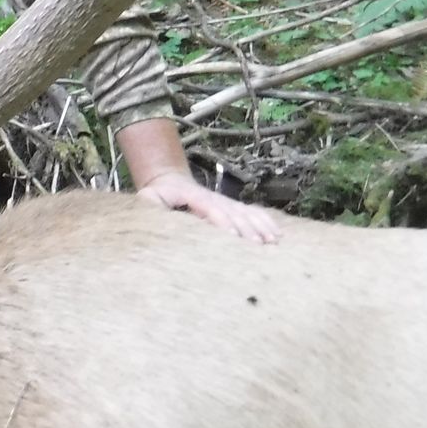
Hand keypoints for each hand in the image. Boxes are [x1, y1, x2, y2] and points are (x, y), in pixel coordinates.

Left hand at [135, 171, 282, 243]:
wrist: (170, 181)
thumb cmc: (158, 194)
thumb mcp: (149, 196)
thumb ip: (149, 202)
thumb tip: (149, 203)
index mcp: (195, 197)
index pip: (211, 208)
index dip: (222, 221)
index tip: (232, 236)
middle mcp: (214, 199)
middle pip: (234, 213)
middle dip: (246, 229)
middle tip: (257, 246)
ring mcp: (226, 202)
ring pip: (247, 214)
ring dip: (260, 227)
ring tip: (271, 242)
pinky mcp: (233, 208)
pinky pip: (253, 213)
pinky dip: (266, 223)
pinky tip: (277, 235)